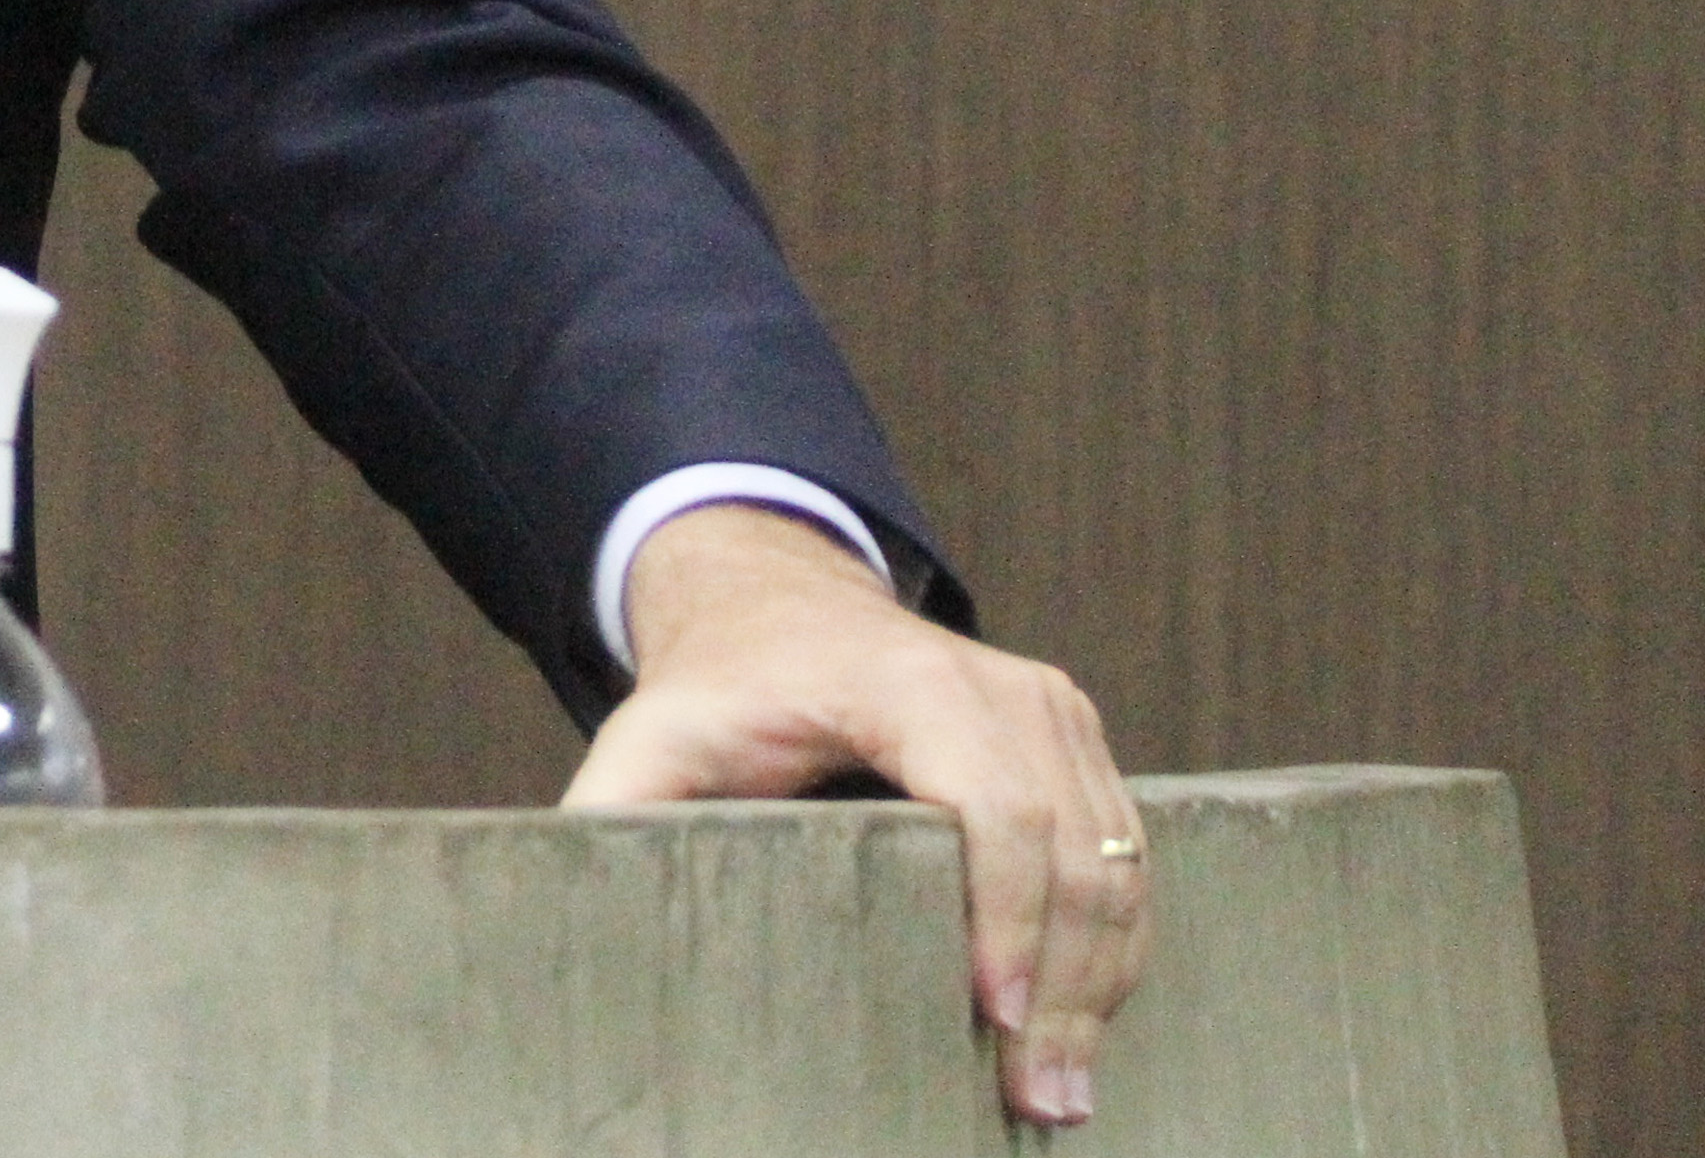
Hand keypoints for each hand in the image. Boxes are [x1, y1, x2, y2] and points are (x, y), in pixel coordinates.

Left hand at [563, 500, 1144, 1129]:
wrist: (778, 605)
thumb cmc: (720, 686)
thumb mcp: (654, 733)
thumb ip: (617, 806)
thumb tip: (578, 900)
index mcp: (907, 684)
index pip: (993, 800)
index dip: (1007, 912)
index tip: (997, 1015)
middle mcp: (1003, 686)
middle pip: (1072, 847)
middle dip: (1064, 983)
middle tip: (1042, 1098)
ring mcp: (1052, 708)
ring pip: (1115, 859)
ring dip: (1101, 980)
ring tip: (1066, 1088)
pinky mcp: (1076, 738)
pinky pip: (1126, 850)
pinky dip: (1114, 942)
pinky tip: (1086, 1023)